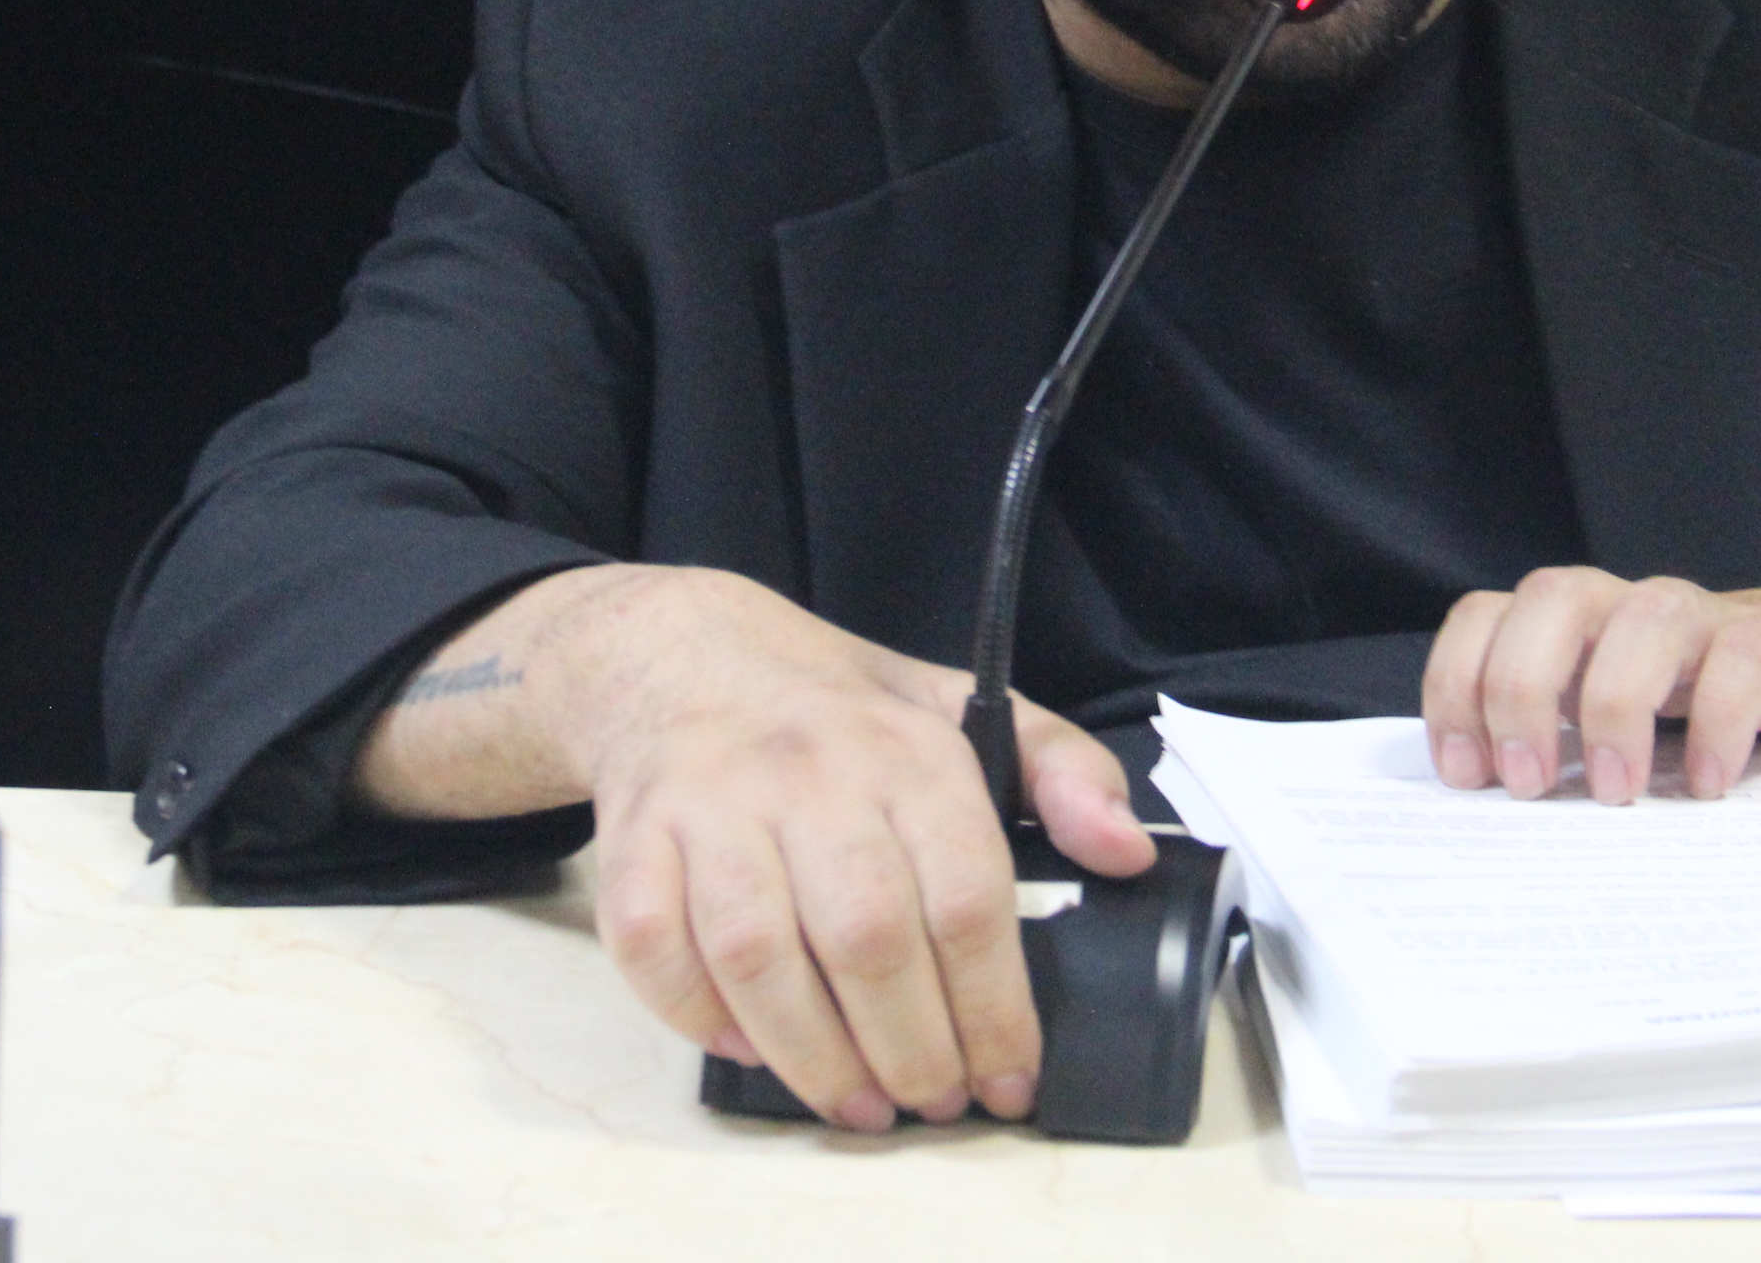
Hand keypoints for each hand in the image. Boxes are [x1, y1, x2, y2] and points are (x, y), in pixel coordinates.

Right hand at [350, 564, 1154, 1130]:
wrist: (685, 657)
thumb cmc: (841, 714)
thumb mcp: (965, 710)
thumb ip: (1061, 771)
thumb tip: (1128, 851)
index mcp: (907, 749)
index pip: (965, 894)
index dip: (995, 1006)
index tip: (1012, 1076)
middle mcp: (808, 773)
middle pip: (866, 937)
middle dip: (912, 1046)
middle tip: (935, 1101)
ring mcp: (710, 805)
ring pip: (755, 954)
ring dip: (811, 1054)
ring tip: (858, 1103)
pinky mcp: (632, 837)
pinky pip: (653, 948)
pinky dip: (700, 1016)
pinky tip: (753, 1048)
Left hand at [1421, 567, 1760, 804]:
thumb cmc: (1729, 717)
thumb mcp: (1635, 736)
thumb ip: (1571, 755)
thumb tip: (1491, 830)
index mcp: (1584, 631)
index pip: (1488, 615)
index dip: (1458, 682)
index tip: (1466, 775)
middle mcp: (1635, 610)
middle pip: (1551, 597)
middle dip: (1520, 687)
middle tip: (1529, 784)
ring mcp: (1712, 621)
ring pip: (1643, 615)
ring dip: (1613, 703)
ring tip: (1617, 793)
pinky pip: (1742, 662)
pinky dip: (1716, 724)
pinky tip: (1710, 787)